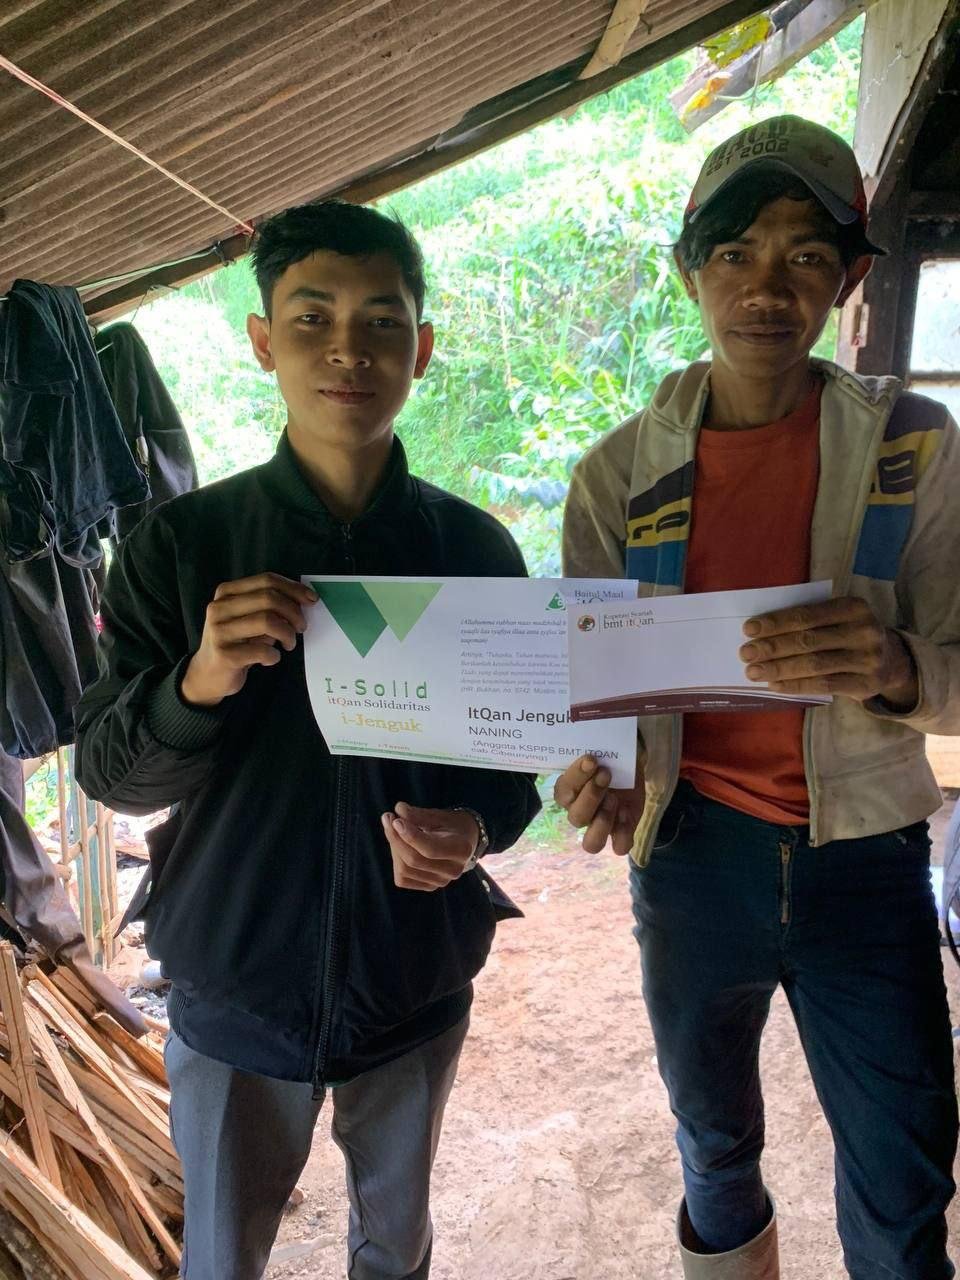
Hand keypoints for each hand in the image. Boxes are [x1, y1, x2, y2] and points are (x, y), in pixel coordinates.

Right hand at [180, 573, 316, 706]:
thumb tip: (304, 600)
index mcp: (227, 592)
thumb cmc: (236, 642)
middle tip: (301, 627)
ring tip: (289, 644)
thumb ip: (270, 607)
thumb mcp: (249, 618)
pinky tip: (272, 658)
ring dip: (287, 634)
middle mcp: (219, 608)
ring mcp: (219, 631)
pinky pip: (261, 650)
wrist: (207, 674)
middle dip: (294, 612)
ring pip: (267, 621)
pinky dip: (274, 654)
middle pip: (268, 598)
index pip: (266, 580)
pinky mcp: (224, 655)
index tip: (312, 600)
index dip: (293, 588)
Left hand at [382, 803, 480, 891]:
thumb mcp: (439, 815)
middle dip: (396, 838)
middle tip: (387, 818)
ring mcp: (440, 882)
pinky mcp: (428, 886)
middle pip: (414, 860)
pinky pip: (402, 878)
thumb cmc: (450, 825)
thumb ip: (419, 814)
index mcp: (461, 850)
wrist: (463, 841)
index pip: (430, 849)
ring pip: (405, 870)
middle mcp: (453, 870)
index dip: (410, 836)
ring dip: (394, 847)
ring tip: (392, 828)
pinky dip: (396, 860)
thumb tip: (399, 810)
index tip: (396, 820)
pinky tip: (398, 845)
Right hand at [553, 755, 645, 855]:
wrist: (630, 766)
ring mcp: (599, 827)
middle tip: (605, 774)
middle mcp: (579, 813)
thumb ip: (593, 750)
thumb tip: (592, 743)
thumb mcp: (601, 751)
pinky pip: (619, 847)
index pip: (563, 792)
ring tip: (615, 799)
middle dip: (592, 795)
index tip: (591, 760)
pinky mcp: (621, 833)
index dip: (575, 777)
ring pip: (592, 843)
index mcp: (568, 793)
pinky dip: (623, 833)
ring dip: (603, 821)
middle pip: (576, 818)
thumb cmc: (609, 758)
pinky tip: (627, 812)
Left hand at [739, 596, 918, 708]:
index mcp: (853, 607)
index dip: (776, 622)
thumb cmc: (848, 635)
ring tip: (753, 671)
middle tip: (745, 653)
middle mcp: (865, 631)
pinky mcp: (866, 684)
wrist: (891, 661)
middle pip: (808, 640)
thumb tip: (761, 632)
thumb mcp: (838, 619)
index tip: (749, 629)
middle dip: (772, 647)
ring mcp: (868, 659)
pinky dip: (795, 685)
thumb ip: (809, 621)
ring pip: (814, 664)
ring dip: (779, 669)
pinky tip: (774, 685)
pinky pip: (824, 685)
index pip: (807, 615)